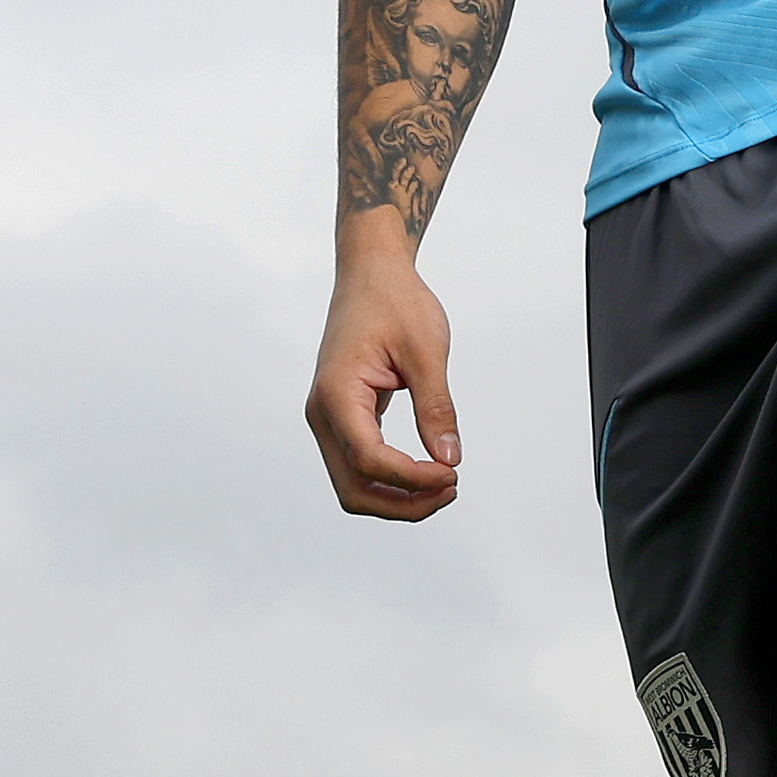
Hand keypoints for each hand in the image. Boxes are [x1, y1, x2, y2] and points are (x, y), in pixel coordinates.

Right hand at [307, 230, 464, 517]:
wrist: (371, 272)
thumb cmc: (395, 301)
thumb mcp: (426, 350)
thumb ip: (436, 407)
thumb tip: (449, 460)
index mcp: (337, 394)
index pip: (369, 460)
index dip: (413, 479)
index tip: (454, 475)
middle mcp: (323, 413)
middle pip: (354, 488)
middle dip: (402, 503)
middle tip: (451, 490)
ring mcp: (328, 418)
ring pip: (354, 484)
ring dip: (397, 497)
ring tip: (444, 487)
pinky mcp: (342, 418)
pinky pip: (359, 464)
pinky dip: (391, 479)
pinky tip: (426, 473)